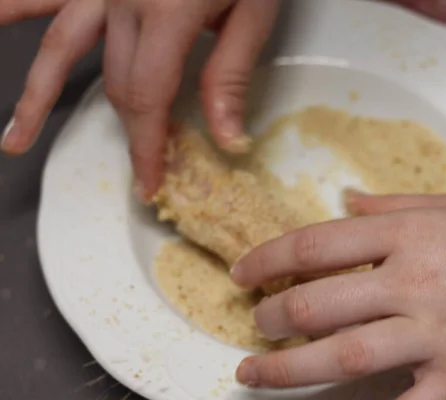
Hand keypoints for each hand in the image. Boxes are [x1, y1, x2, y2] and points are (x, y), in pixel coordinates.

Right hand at [0, 0, 278, 200]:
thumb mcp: (254, 10)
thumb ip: (231, 74)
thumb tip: (225, 137)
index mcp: (166, 13)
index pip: (148, 99)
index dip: (147, 147)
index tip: (149, 182)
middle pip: (116, 84)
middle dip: (129, 130)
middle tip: (142, 165)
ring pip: (59, 48)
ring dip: (36, 98)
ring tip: (14, 139)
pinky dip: (12, 9)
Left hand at [230, 191, 445, 398]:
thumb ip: (390, 202)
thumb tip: (345, 198)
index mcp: (407, 231)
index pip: (314, 244)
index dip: (266, 258)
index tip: (242, 273)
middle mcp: (413, 278)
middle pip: (315, 303)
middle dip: (269, 318)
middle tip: (253, 325)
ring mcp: (437, 329)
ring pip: (344, 353)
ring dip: (289, 368)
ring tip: (256, 372)